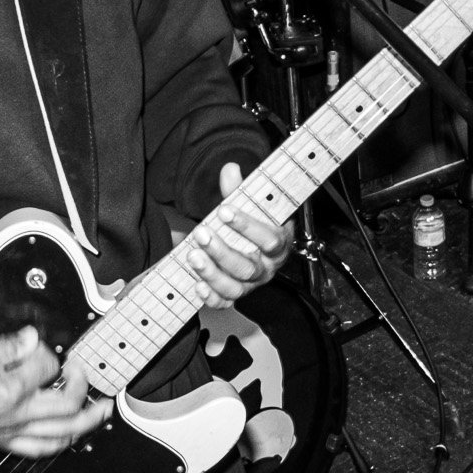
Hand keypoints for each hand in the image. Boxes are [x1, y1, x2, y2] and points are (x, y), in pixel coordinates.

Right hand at [0, 327, 110, 456]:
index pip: (47, 366)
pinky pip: (39, 449)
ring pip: (62, 435)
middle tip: (85, 373)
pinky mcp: (1, 442)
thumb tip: (33, 338)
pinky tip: (70, 436)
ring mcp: (9, 432)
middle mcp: (14, 416)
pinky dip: (60, 443)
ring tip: (102, 411)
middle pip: (68, 405)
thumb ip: (8, 345)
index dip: (48, 352)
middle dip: (83, 385)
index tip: (39, 346)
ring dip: (88, 422)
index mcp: (8, 390)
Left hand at [186, 162, 292, 304]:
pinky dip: (211, 297)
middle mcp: (266, 268)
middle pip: (248, 266)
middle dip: (222, 251)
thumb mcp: (249, 205)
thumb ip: (239, 190)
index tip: (225, 211)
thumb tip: (230, 169)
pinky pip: (224, 303)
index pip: (270, 239)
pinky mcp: (235, 295)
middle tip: (201, 234)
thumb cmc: (253, 224)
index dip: (248, 226)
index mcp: (278, 244)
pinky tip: (197, 284)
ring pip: (235, 287)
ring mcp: (251, 284)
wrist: (251, 244)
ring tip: (193, 256)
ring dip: (212, 273)